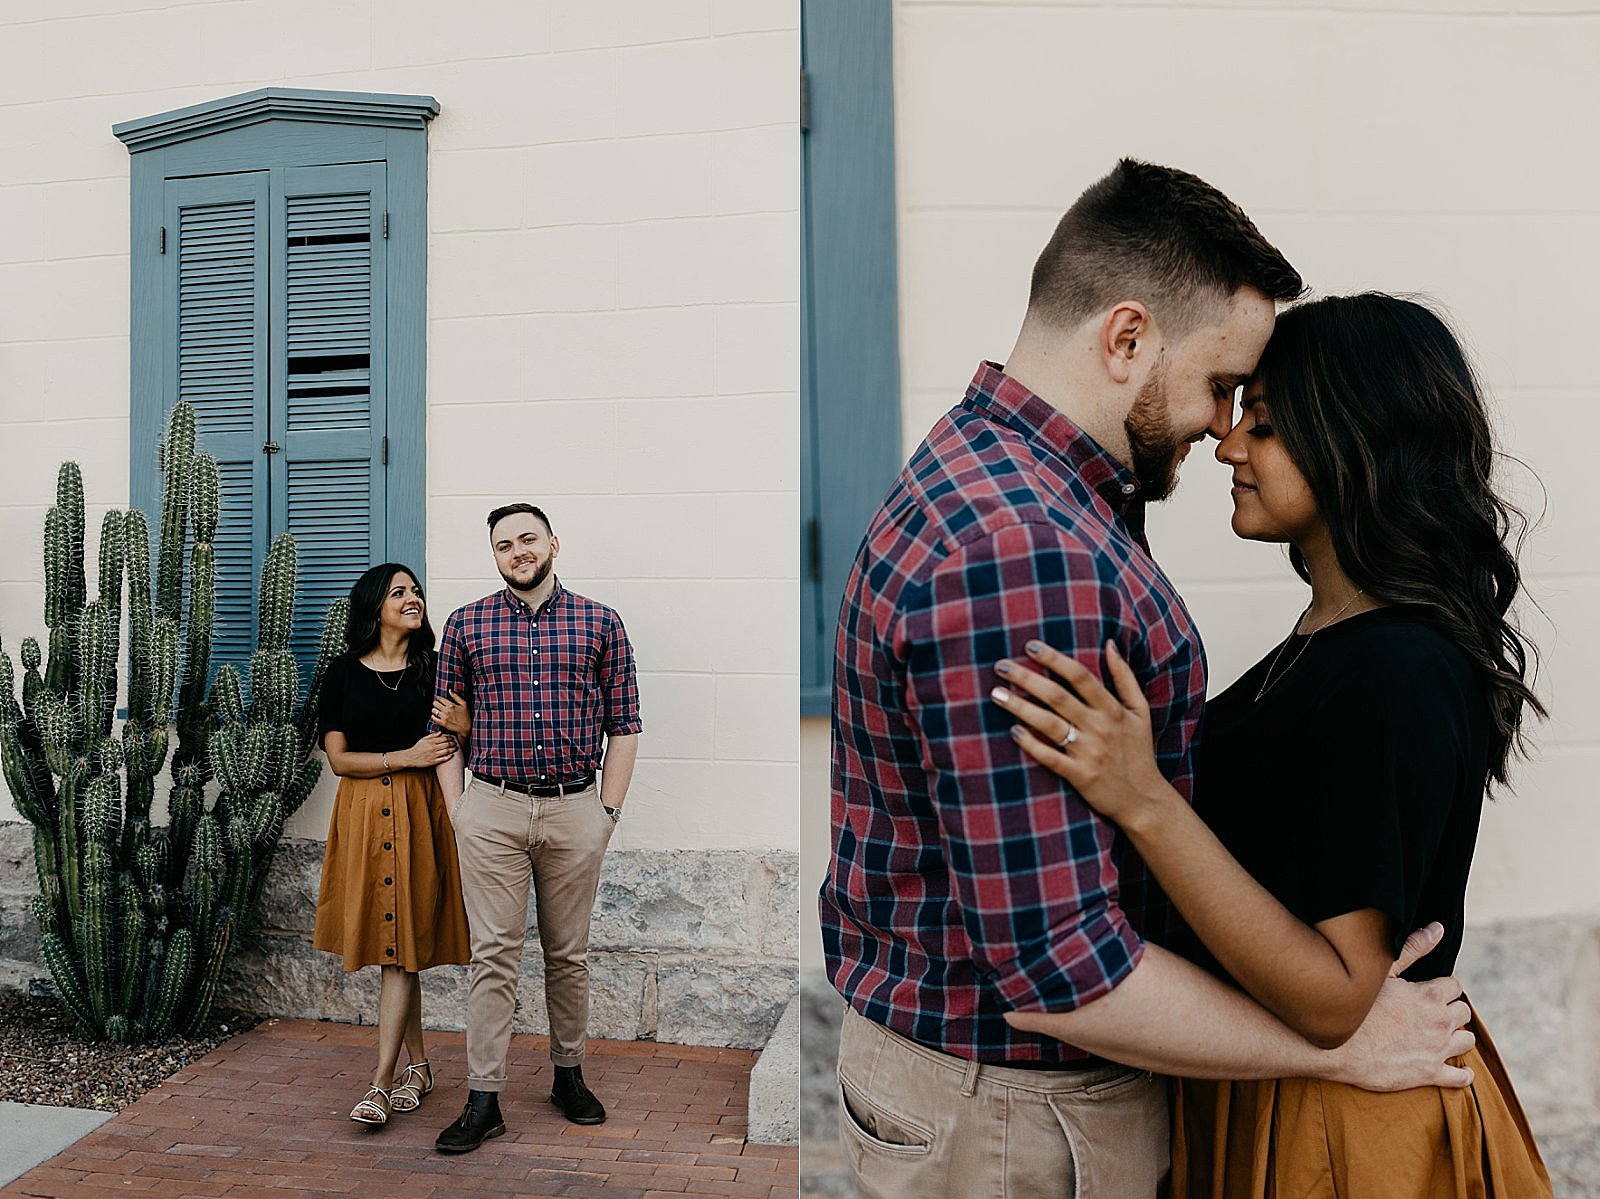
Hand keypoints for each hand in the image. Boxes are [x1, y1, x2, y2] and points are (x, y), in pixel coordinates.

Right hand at [402, 732, 457, 768]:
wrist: (410, 757)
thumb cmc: (417, 748)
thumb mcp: (424, 739)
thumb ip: (432, 735)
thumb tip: (441, 732)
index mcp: (431, 742)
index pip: (444, 738)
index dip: (450, 738)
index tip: (453, 738)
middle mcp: (433, 748)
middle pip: (447, 745)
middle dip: (453, 744)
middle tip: (456, 743)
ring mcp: (433, 755)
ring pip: (446, 751)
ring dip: (453, 750)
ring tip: (456, 748)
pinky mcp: (433, 761)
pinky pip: (443, 759)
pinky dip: (448, 757)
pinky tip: (452, 755)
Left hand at [431, 690, 469, 737]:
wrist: (465, 727)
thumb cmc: (466, 715)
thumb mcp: (464, 704)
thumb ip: (456, 696)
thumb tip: (450, 690)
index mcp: (451, 705)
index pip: (440, 699)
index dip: (438, 698)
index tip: (438, 698)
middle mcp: (446, 711)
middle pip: (435, 703)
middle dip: (436, 703)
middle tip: (438, 704)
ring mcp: (444, 717)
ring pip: (433, 710)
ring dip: (434, 709)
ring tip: (437, 710)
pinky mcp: (443, 723)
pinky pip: (433, 718)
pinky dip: (433, 716)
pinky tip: (436, 715)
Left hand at [990, 639, 1168, 828]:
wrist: (1144, 800)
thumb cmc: (1138, 751)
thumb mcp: (1140, 711)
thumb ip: (1125, 676)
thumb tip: (1109, 643)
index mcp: (1113, 709)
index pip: (1080, 677)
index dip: (1054, 659)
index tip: (1029, 646)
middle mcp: (1100, 727)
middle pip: (1057, 696)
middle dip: (1027, 678)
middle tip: (1000, 666)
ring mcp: (1089, 752)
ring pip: (1049, 724)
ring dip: (1020, 707)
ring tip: (996, 694)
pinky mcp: (1080, 776)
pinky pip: (1050, 757)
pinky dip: (1031, 744)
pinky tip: (1013, 731)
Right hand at [1323, 923, 1473, 1091]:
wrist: (1335, 1047)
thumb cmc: (1354, 1007)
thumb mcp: (1381, 972)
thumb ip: (1413, 949)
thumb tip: (1438, 929)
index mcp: (1430, 995)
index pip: (1454, 985)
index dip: (1442, 987)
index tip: (1430, 990)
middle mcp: (1440, 1022)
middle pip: (1463, 1012)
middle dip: (1451, 1009)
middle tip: (1433, 1012)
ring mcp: (1437, 1050)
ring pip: (1466, 1040)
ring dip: (1457, 1036)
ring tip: (1442, 1036)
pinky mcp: (1430, 1074)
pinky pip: (1460, 1077)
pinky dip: (1462, 1074)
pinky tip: (1458, 1070)